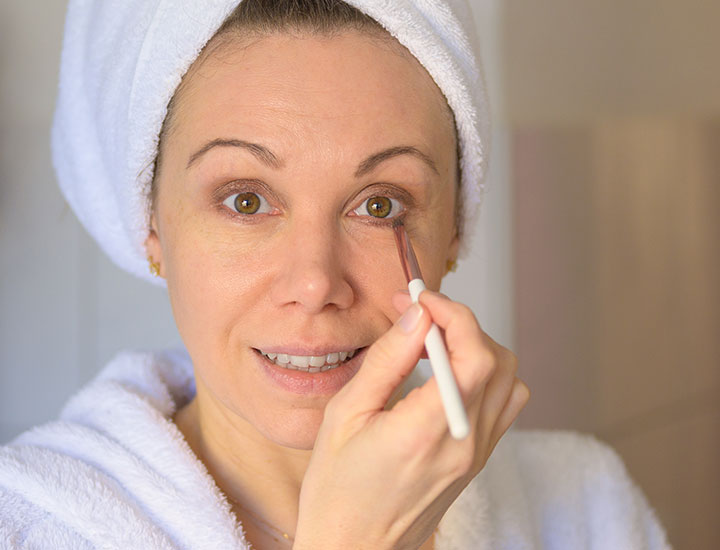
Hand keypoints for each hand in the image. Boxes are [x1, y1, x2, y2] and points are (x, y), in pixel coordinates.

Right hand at [294, 290, 529, 549]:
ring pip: (510, 381)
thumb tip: (417, 316)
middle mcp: (463, 444)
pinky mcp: (477, 463)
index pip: (472, 355)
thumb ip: (388, 360)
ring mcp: (476, 456)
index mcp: (426, 432)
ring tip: (436, 345)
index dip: (454, 314)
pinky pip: (504, 406)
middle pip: (499, 361)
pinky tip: (449, 375)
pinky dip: (486, 375)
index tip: (423, 300)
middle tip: (422, 316)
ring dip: (479, 349)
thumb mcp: (345, 415)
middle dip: (463, 325)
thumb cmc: (337, 491)